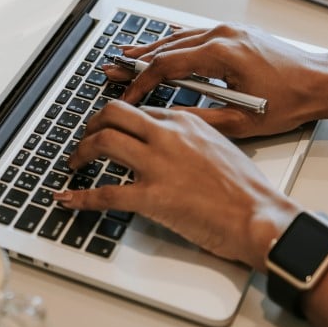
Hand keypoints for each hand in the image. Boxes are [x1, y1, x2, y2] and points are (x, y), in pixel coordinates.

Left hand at [54, 101, 299, 268]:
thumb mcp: (219, 146)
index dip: (117, 118)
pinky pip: (106, 193)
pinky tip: (67, 199)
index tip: (108, 126)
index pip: (139, 110)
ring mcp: (158, 164)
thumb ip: (191, 139)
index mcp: (184, 122)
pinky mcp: (152, 196)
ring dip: (81, 152)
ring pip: (103, 142)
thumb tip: (170, 145)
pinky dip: (80, 197)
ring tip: (75, 163)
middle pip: (113, 113)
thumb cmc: (246, 188)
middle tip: (85, 139)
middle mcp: (167, 135)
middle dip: (91, 124)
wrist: (260, 215)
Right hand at [106, 23, 327, 137]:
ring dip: (151, 48)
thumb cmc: (291, 101)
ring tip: (126, 55)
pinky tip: (159, 44)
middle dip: (137, 61)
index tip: (128, 95)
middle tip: (112, 68)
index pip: (167, 65)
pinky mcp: (234, 33)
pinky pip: (194, 34)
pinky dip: (173, 42)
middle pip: (167, 47)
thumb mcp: (241, 121)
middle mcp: (223, 35)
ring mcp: (228, 30)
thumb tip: (167, 117)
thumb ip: (199, 118)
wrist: (321, 82)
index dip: (142, 82)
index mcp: (222, 53)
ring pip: (178, 38)